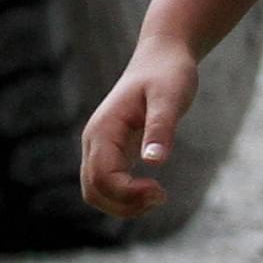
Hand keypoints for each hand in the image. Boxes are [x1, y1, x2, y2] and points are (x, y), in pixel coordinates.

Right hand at [80, 36, 201, 217]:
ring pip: (95, 191)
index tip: (161, 190)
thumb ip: (160, 129)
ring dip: (123, 205)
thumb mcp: (170, 98)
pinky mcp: (112, 150)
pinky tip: (151, 190)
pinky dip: (125, 198)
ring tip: (157, 196)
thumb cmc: (168, 74)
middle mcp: (95, 140)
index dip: (129, 194)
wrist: (162, 57)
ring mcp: (100, 146)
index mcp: (104, 129)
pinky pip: (106, 184)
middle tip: (161, 195)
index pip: (102, 177)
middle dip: (124, 205)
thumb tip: (153, 163)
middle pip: (93, 190)